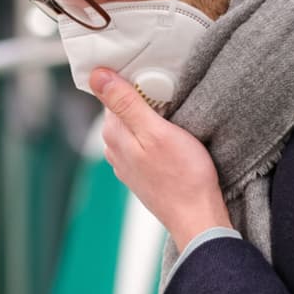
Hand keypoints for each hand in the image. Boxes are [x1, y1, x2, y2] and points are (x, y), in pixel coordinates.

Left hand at [91, 68, 232, 250]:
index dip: (134, 80)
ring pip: (133, 125)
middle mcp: (114, 147)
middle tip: (170, 95)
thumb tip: (96, 76)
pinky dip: (154, 133)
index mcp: (114, 133)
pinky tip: (172, 136)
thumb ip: (125, 102)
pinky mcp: (140, 171)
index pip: (112, 92)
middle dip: (142, 97)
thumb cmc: (182, 175)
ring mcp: (126, 162)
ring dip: (150, 115)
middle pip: (123, 108)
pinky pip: (142, 141)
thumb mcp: (156, 130)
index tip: (155, 78)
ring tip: (174, 115)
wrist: (197, 217)